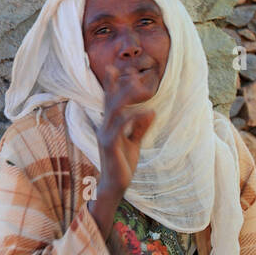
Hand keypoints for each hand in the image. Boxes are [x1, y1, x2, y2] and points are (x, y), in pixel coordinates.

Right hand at [94, 70, 154, 199]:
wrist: (114, 186)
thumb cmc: (122, 164)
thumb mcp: (134, 142)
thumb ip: (140, 128)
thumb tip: (150, 112)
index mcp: (109, 125)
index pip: (109, 101)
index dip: (111, 85)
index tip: (114, 68)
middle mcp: (105, 127)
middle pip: (110, 100)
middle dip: (120, 85)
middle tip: (134, 73)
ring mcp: (106, 136)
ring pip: (114, 110)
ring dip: (127, 97)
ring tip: (142, 89)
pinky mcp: (110, 146)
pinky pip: (119, 128)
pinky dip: (133, 118)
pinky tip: (148, 113)